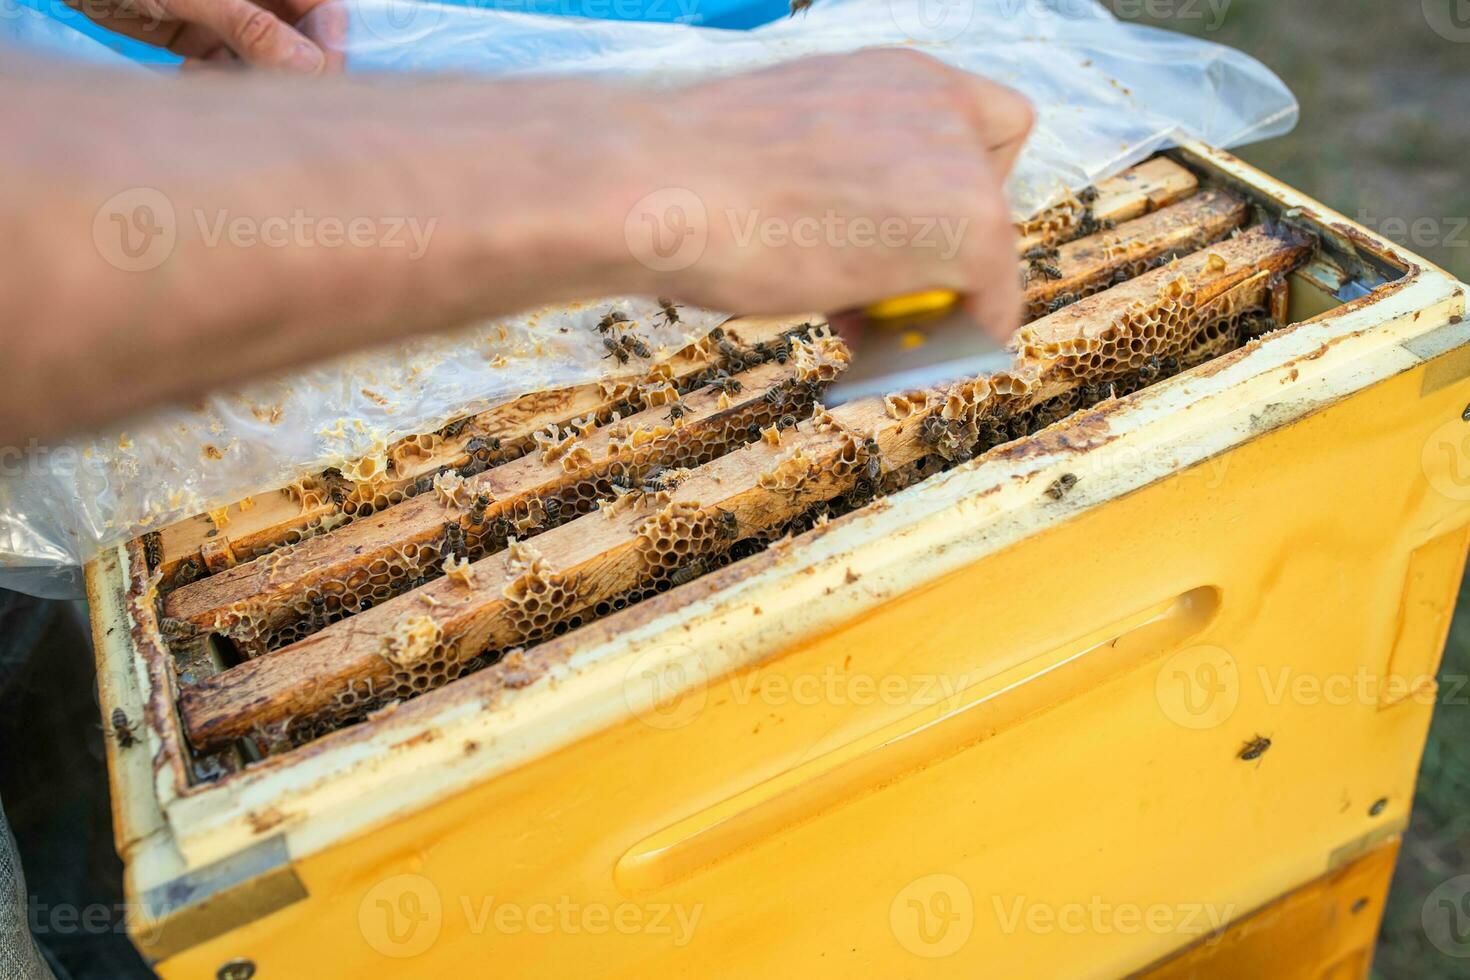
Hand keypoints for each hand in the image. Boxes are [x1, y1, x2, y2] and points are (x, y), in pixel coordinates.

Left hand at [66, 0, 331, 70]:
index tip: (316, 80)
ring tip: (214, 81)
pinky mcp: (195, 34)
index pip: (322, 8)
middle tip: (269, 98)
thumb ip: (251, 25)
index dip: (327, 43)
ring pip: (260, 59)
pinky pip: (222, 66)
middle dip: (284, 70)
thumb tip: (311, 67)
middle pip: (296, 39)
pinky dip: (213, 82)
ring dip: (246, 81)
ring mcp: (225, 13)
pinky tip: (192, 78)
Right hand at [626, 49, 1033, 341]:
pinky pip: (995, 299)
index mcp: (891, 74)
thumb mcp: (781, 158)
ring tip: (872, 327)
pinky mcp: (972, 225)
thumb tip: (846, 245)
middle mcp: (937, 101)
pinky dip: (962, 335)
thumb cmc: (685, 175)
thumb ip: (837, 183)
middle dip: (943, 239)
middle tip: (881, 284)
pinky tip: (897, 354)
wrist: (659, 183)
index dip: (948, 182)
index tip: (898, 225)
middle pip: (990, 179)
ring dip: (945, 292)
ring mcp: (960, 160)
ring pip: (991, 242)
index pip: (973, 122)